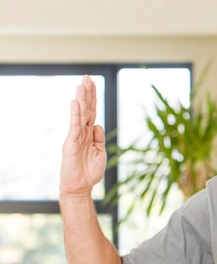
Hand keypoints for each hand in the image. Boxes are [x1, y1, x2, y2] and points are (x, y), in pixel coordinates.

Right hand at [60, 75, 106, 196]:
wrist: (80, 186)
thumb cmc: (90, 172)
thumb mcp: (100, 153)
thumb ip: (99, 138)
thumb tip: (98, 124)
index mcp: (89, 134)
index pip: (91, 112)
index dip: (93, 98)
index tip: (92, 84)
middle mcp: (82, 132)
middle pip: (85, 109)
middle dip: (87, 93)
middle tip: (87, 77)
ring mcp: (75, 137)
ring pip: (80, 115)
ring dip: (81, 100)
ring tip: (81, 85)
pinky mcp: (70, 143)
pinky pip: (74, 126)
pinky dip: (75, 114)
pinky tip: (75, 103)